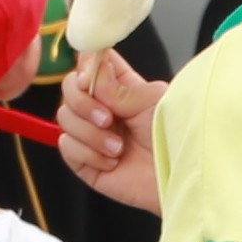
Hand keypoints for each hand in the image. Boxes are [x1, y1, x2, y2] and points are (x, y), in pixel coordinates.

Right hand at [57, 53, 163, 213]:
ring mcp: (91, 133)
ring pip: (64, 117)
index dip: (85, 65)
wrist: (177, 179)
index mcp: (120, 87)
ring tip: (118, 147)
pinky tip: (111, 161)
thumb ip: (118, 88)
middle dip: (83, 103)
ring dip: (91, 134)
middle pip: (69, 88)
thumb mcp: (152, 102)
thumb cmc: (175, 139)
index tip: (89, 77)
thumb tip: (91, 78)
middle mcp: (102, 107)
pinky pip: (66, 146)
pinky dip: (88, 153)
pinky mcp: (84, 160)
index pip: (91, 62)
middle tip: (108, 119)